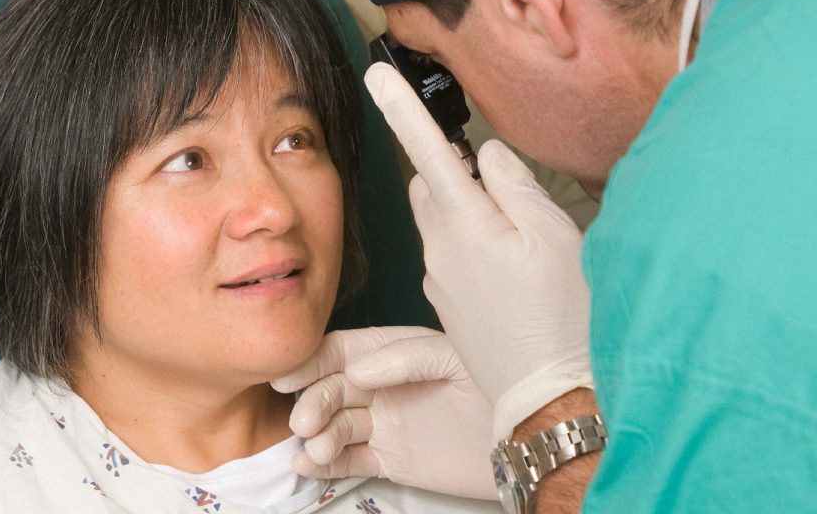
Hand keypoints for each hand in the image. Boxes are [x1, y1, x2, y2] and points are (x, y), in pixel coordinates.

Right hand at [272, 327, 496, 499]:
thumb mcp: (453, 358)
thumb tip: (355, 371)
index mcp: (395, 352)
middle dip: (314, 402)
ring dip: (318, 436)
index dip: (312, 362)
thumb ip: (404, 358)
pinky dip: (326, 464)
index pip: (342, 351)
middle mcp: (384, 386)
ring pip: (336, 426)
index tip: (288, 377)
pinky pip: (350, 459)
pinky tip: (309, 464)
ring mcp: (385, 423)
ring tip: (317, 448)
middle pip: (332, 389)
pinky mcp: (392, 459)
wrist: (528, 438)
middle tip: (306, 421)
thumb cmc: (497, 386)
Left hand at [365, 62, 592, 437]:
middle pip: (429, 187)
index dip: (402, 110)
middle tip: (499, 188)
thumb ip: (516, 187)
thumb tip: (487, 156)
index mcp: (464, 224)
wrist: (549, 397)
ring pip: (441, 223)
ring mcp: (439, 282)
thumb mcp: (554, 238)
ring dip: (466, 214)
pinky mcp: (448, 306)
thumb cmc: (561, 317)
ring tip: (519, 243)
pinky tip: (512, 277)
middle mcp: (438, 251)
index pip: (425, 152)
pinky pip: (450, 259)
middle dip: (450, 172)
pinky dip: (472, 250)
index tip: (376, 75)